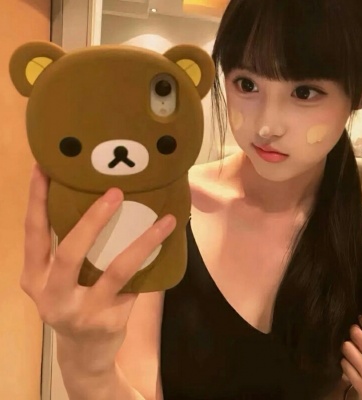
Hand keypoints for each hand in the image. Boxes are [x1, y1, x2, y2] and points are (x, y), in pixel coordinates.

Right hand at [21, 165, 175, 373]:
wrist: (84, 354)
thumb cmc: (73, 304)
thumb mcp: (61, 280)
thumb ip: (72, 249)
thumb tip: (103, 200)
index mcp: (35, 276)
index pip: (33, 232)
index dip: (36, 199)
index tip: (43, 167)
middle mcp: (51, 295)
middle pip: (69, 251)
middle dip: (93, 219)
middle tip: (116, 192)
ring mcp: (81, 311)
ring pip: (115, 269)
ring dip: (144, 241)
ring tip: (166, 220)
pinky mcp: (108, 321)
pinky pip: (136, 283)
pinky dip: (151, 262)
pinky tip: (167, 245)